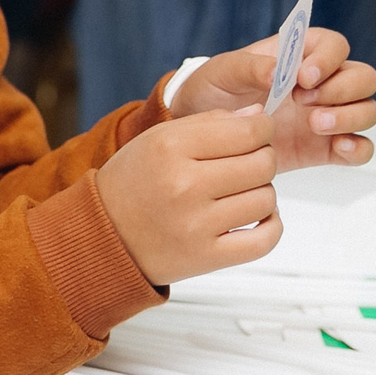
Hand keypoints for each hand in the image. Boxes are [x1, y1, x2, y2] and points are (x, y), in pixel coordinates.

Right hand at [95, 110, 281, 284]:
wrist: (104, 236)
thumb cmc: (133, 184)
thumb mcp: (159, 138)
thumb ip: (211, 122)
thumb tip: (259, 117)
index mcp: (171, 148)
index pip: (248, 132)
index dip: (263, 129)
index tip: (258, 134)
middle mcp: (184, 185)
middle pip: (263, 164)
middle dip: (263, 159)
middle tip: (248, 163)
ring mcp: (196, 225)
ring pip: (266, 199)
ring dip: (262, 193)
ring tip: (242, 191)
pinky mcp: (206, 257)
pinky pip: (265, 240)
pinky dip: (271, 226)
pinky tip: (257, 217)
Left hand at [164, 28, 375, 170]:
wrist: (206, 135)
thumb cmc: (215, 91)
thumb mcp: (222, 72)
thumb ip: (249, 67)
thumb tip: (276, 71)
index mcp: (302, 54)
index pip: (335, 46)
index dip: (327, 59)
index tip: (303, 77)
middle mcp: (324, 83)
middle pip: (363, 78)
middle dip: (342, 89)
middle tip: (305, 102)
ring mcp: (329, 115)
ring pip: (368, 110)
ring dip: (350, 116)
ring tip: (314, 125)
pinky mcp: (327, 148)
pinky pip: (361, 147)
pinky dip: (358, 148)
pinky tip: (338, 148)